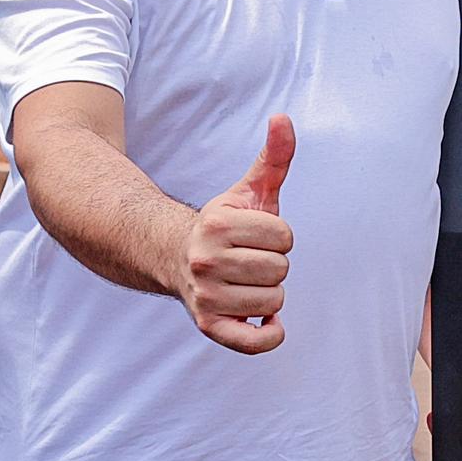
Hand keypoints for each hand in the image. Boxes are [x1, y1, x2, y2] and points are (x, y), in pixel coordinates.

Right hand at [181, 114, 296, 352]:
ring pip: (274, 303)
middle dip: (272, 266)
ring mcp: (205, 296)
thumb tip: (283, 118)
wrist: (176, 257)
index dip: (278, 237)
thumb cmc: (225, 226)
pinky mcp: (208, 326)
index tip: (255, 236)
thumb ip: (274, 157)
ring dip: (268, 295)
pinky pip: (255, 342)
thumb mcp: (249, 190)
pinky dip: (267, 335)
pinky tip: (263, 321)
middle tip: (248, 261)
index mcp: (219, 223)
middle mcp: (206, 260)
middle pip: (280, 271)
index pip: (285, 238)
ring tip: (244, 282)